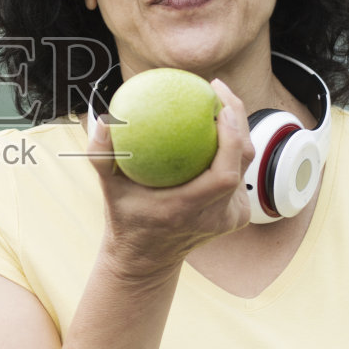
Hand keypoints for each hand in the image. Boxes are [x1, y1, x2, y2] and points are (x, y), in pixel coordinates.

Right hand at [87, 78, 255, 281]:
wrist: (148, 259)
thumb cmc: (126, 220)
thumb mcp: (109, 191)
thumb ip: (101, 157)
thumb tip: (104, 120)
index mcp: (188, 209)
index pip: (225, 174)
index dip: (232, 139)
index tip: (221, 108)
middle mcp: (216, 215)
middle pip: (244, 161)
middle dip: (238, 119)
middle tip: (218, 89)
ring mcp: (231, 217)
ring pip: (246, 165)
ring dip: (237, 130)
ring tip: (220, 100)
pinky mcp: (237, 215)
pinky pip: (241, 174)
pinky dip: (233, 148)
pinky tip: (219, 125)